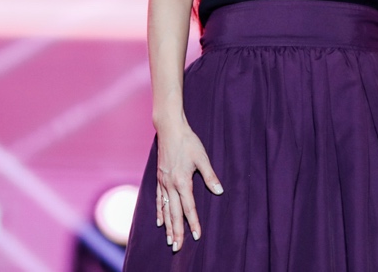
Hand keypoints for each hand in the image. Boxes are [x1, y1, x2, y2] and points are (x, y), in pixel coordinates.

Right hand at [155, 119, 222, 251]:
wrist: (169, 129)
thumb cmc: (188, 142)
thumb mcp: (202, 158)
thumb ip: (210, 176)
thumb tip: (219, 192)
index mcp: (182, 181)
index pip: (188, 207)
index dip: (193, 222)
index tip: (196, 236)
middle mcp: (170, 185)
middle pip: (174, 213)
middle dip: (177, 231)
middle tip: (177, 247)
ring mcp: (163, 182)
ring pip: (165, 209)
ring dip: (167, 226)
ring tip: (169, 240)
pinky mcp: (159, 178)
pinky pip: (158, 199)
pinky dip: (159, 212)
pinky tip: (160, 221)